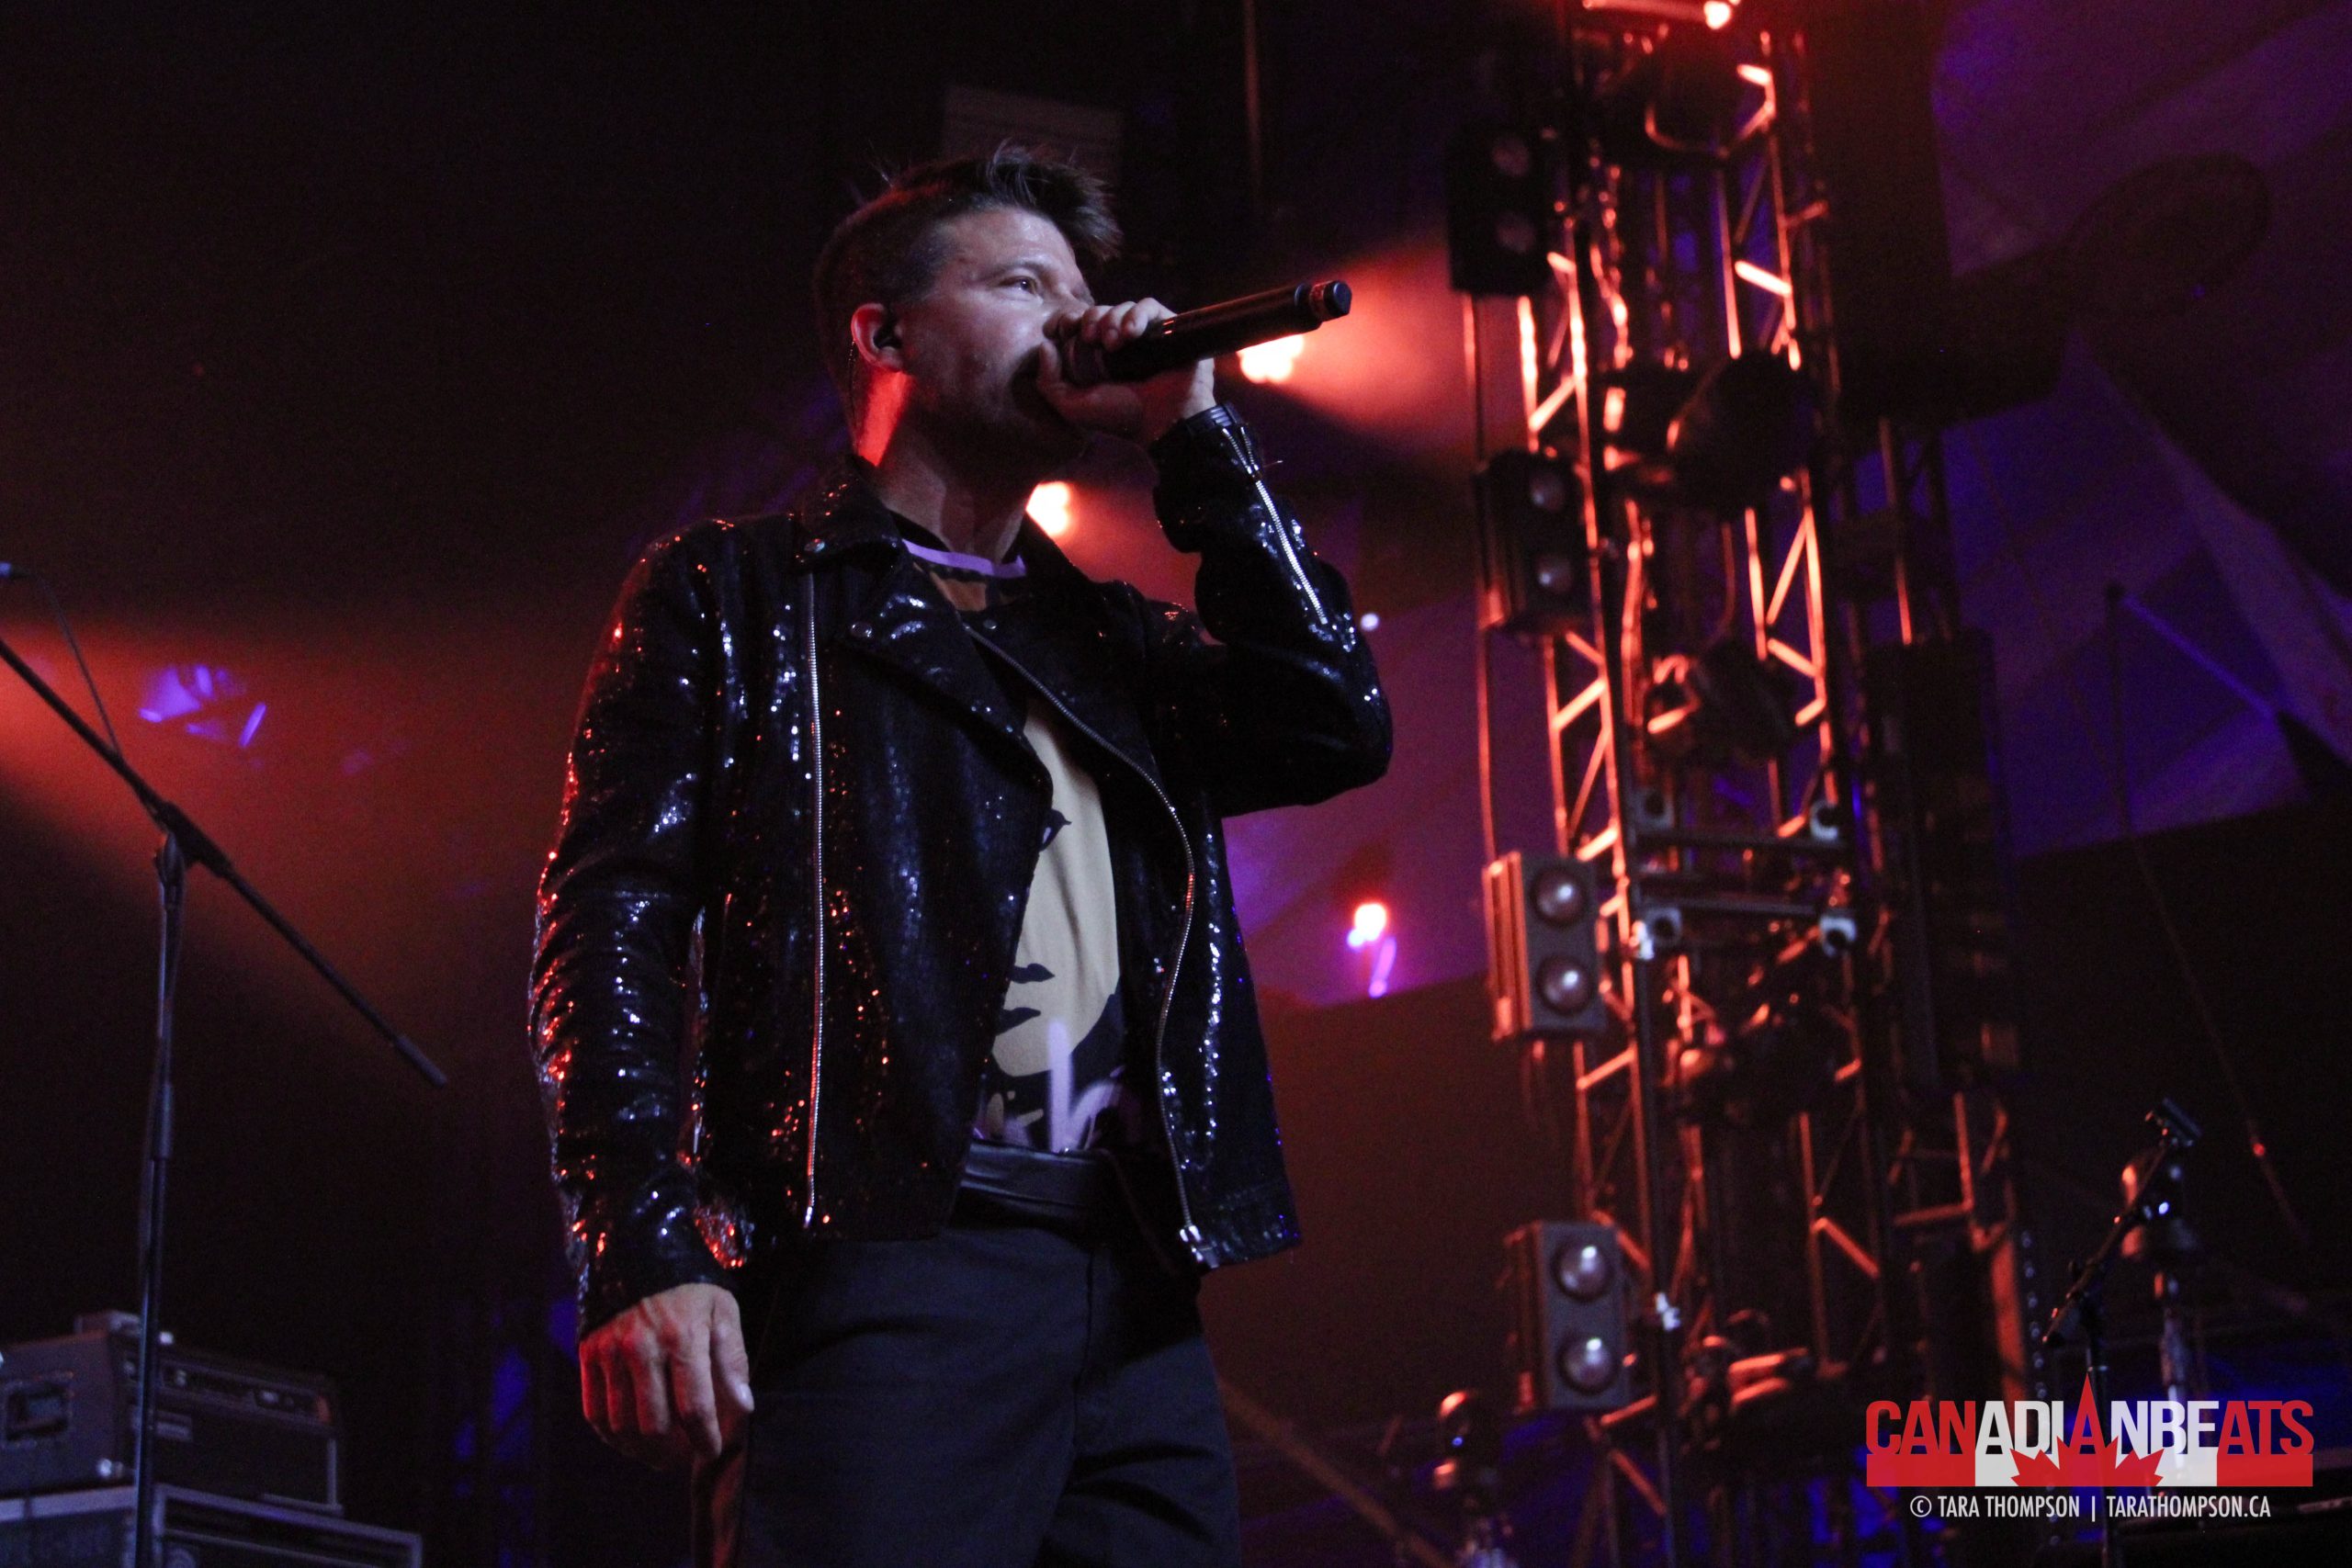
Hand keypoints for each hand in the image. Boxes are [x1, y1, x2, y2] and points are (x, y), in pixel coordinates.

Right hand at [577, 1281, 752, 1469]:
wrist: (638, 1249)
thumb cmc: (690, 1286)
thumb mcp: (723, 1311)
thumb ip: (732, 1360)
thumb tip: (743, 1408)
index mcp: (682, 1337)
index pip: (694, 1406)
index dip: (705, 1438)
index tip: (712, 1451)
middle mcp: (642, 1348)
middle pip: (654, 1424)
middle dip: (673, 1451)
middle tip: (685, 1456)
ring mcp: (610, 1352)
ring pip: (621, 1424)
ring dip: (642, 1449)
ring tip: (660, 1455)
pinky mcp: (588, 1354)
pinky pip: (593, 1411)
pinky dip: (610, 1435)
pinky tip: (629, 1440)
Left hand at [1035, 298, 1215, 445]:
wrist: (1162, 422)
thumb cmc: (1119, 417)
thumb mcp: (1072, 407)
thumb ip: (1048, 381)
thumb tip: (1045, 345)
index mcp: (1094, 357)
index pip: (1076, 324)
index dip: (1066, 321)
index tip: (1064, 330)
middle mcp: (1118, 343)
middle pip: (1097, 312)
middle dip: (1090, 319)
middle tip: (1092, 339)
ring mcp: (1143, 335)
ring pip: (1121, 306)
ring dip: (1112, 319)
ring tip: (1114, 343)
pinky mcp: (1166, 329)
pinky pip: (1149, 306)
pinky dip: (1137, 314)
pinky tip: (1132, 334)